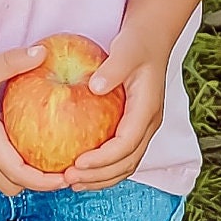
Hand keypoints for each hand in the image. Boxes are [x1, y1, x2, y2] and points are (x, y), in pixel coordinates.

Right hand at [0, 43, 67, 193]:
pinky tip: (32, 139)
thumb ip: (14, 61)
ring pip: (2, 177)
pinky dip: (15, 160)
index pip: (17, 174)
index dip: (44, 181)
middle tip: (62, 170)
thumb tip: (44, 52)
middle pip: (11, 186)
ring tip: (50, 158)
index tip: (66, 177)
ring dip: (25, 175)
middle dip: (37, 185)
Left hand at [64, 30, 168, 189]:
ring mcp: (143, 128)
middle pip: (127, 163)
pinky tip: (79, 168)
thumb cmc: (137, 43)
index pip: (126, 144)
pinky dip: (102, 168)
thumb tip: (95, 86)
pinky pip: (120, 156)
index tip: (77, 163)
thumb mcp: (126, 49)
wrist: (152, 38)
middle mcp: (148, 124)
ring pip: (125, 164)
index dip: (103, 159)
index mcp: (147, 109)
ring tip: (73, 182)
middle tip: (69, 178)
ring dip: (101, 178)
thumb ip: (113, 68)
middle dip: (99, 176)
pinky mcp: (134, 127)